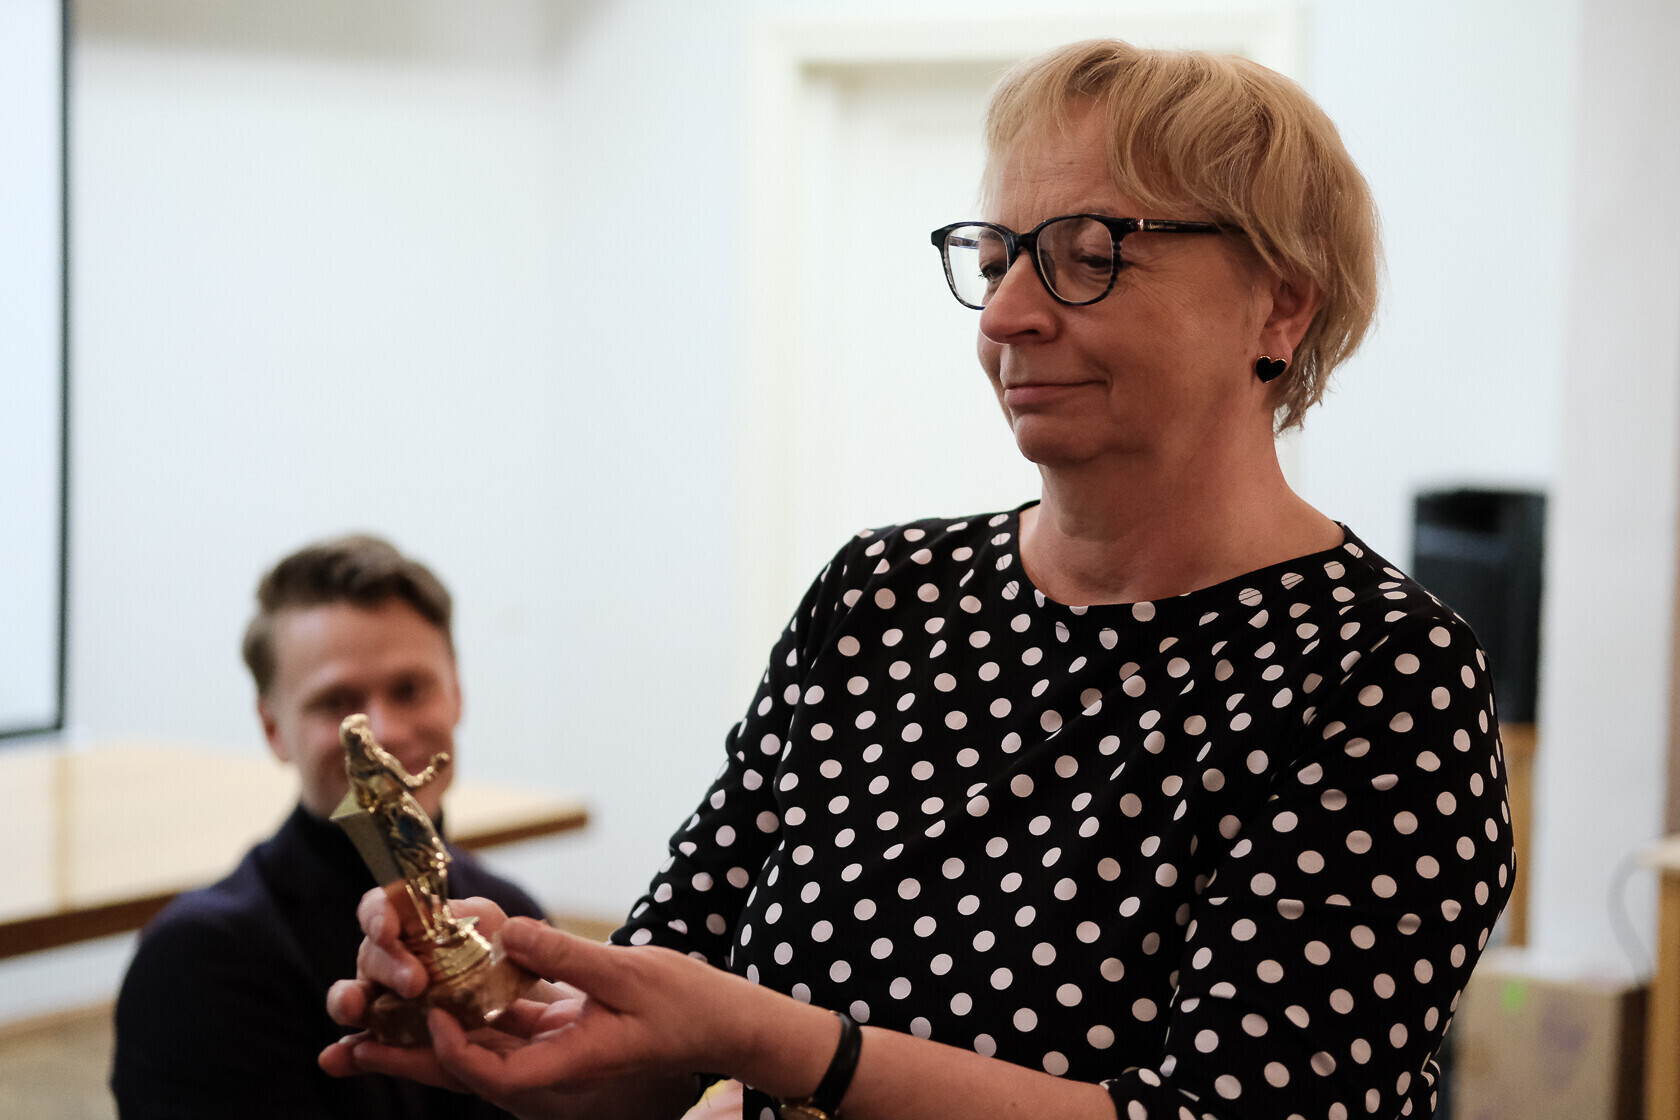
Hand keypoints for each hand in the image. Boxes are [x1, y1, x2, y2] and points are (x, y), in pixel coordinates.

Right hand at [321, 891, 522, 1087]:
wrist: (523, 1009)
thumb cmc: (507, 959)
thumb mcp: (498, 930)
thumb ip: (481, 917)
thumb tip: (462, 919)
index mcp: (415, 924)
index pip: (383, 908)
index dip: (379, 915)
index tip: (389, 930)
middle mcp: (392, 960)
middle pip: (371, 955)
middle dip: (388, 966)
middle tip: (416, 984)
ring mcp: (386, 1002)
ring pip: (355, 999)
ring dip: (348, 1001)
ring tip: (353, 1008)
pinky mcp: (392, 1042)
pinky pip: (365, 1050)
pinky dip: (349, 1056)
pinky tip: (335, 1061)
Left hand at [395, 917, 773, 1102]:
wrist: (723, 1024)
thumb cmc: (685, 1003)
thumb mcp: (627, 973)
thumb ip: (561, 954)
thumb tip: (503, 930)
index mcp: (565, 1070)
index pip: (488, 1073)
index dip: (450, 1047)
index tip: (428, 1007)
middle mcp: (548, 1076)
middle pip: (461, 1072)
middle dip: (401, 1060)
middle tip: (343, 1051)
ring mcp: (549, 1062)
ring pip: (471, 1054)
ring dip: (420, 1041)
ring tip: (365, 1032)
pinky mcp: (555, 1040)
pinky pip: (496, 1035)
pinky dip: (461, 1019)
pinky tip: (432, 998)